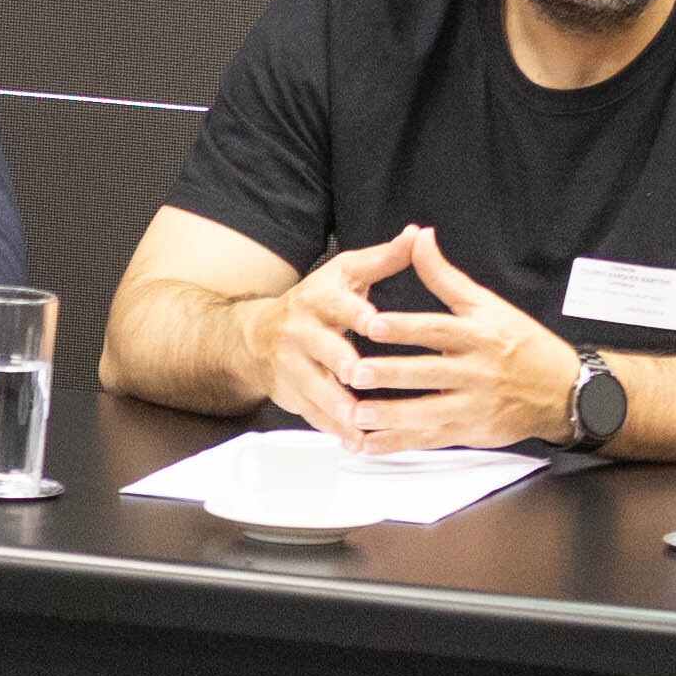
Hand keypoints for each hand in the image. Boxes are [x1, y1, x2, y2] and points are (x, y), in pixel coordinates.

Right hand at [244, 226, 432, 440]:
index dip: (357, 314)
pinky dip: (335, 429)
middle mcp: (302, 331)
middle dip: (340, 363)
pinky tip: (356, 441)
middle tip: (361, 375)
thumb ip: (384, 259)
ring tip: (361, 420)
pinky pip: (313, 413)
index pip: (339, 306)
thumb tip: (418, 234)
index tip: (375, 322)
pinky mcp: (293, 393)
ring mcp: (294, 365)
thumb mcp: (346, 274)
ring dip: (337, 405)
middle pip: (322, 349)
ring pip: (315, 387)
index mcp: (320, 300)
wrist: (258, 337)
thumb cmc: (316, 303)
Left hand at [327, 235, 578, 449]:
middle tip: (353, 371)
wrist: (563, 391)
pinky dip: (398, 443)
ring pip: (426, 411)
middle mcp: (477, 370)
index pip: (437, 329)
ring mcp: (474, 404)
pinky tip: (369, 444)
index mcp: (479, 335)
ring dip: (389, 415)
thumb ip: (445, 277)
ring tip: (355, 414)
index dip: (405, 327)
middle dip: (390, 373)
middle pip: (428, 371)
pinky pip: (429, 439)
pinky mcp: (471, 432)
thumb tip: (419, 238)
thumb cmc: (521, 344)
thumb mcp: (488, 305)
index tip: (373, 324)